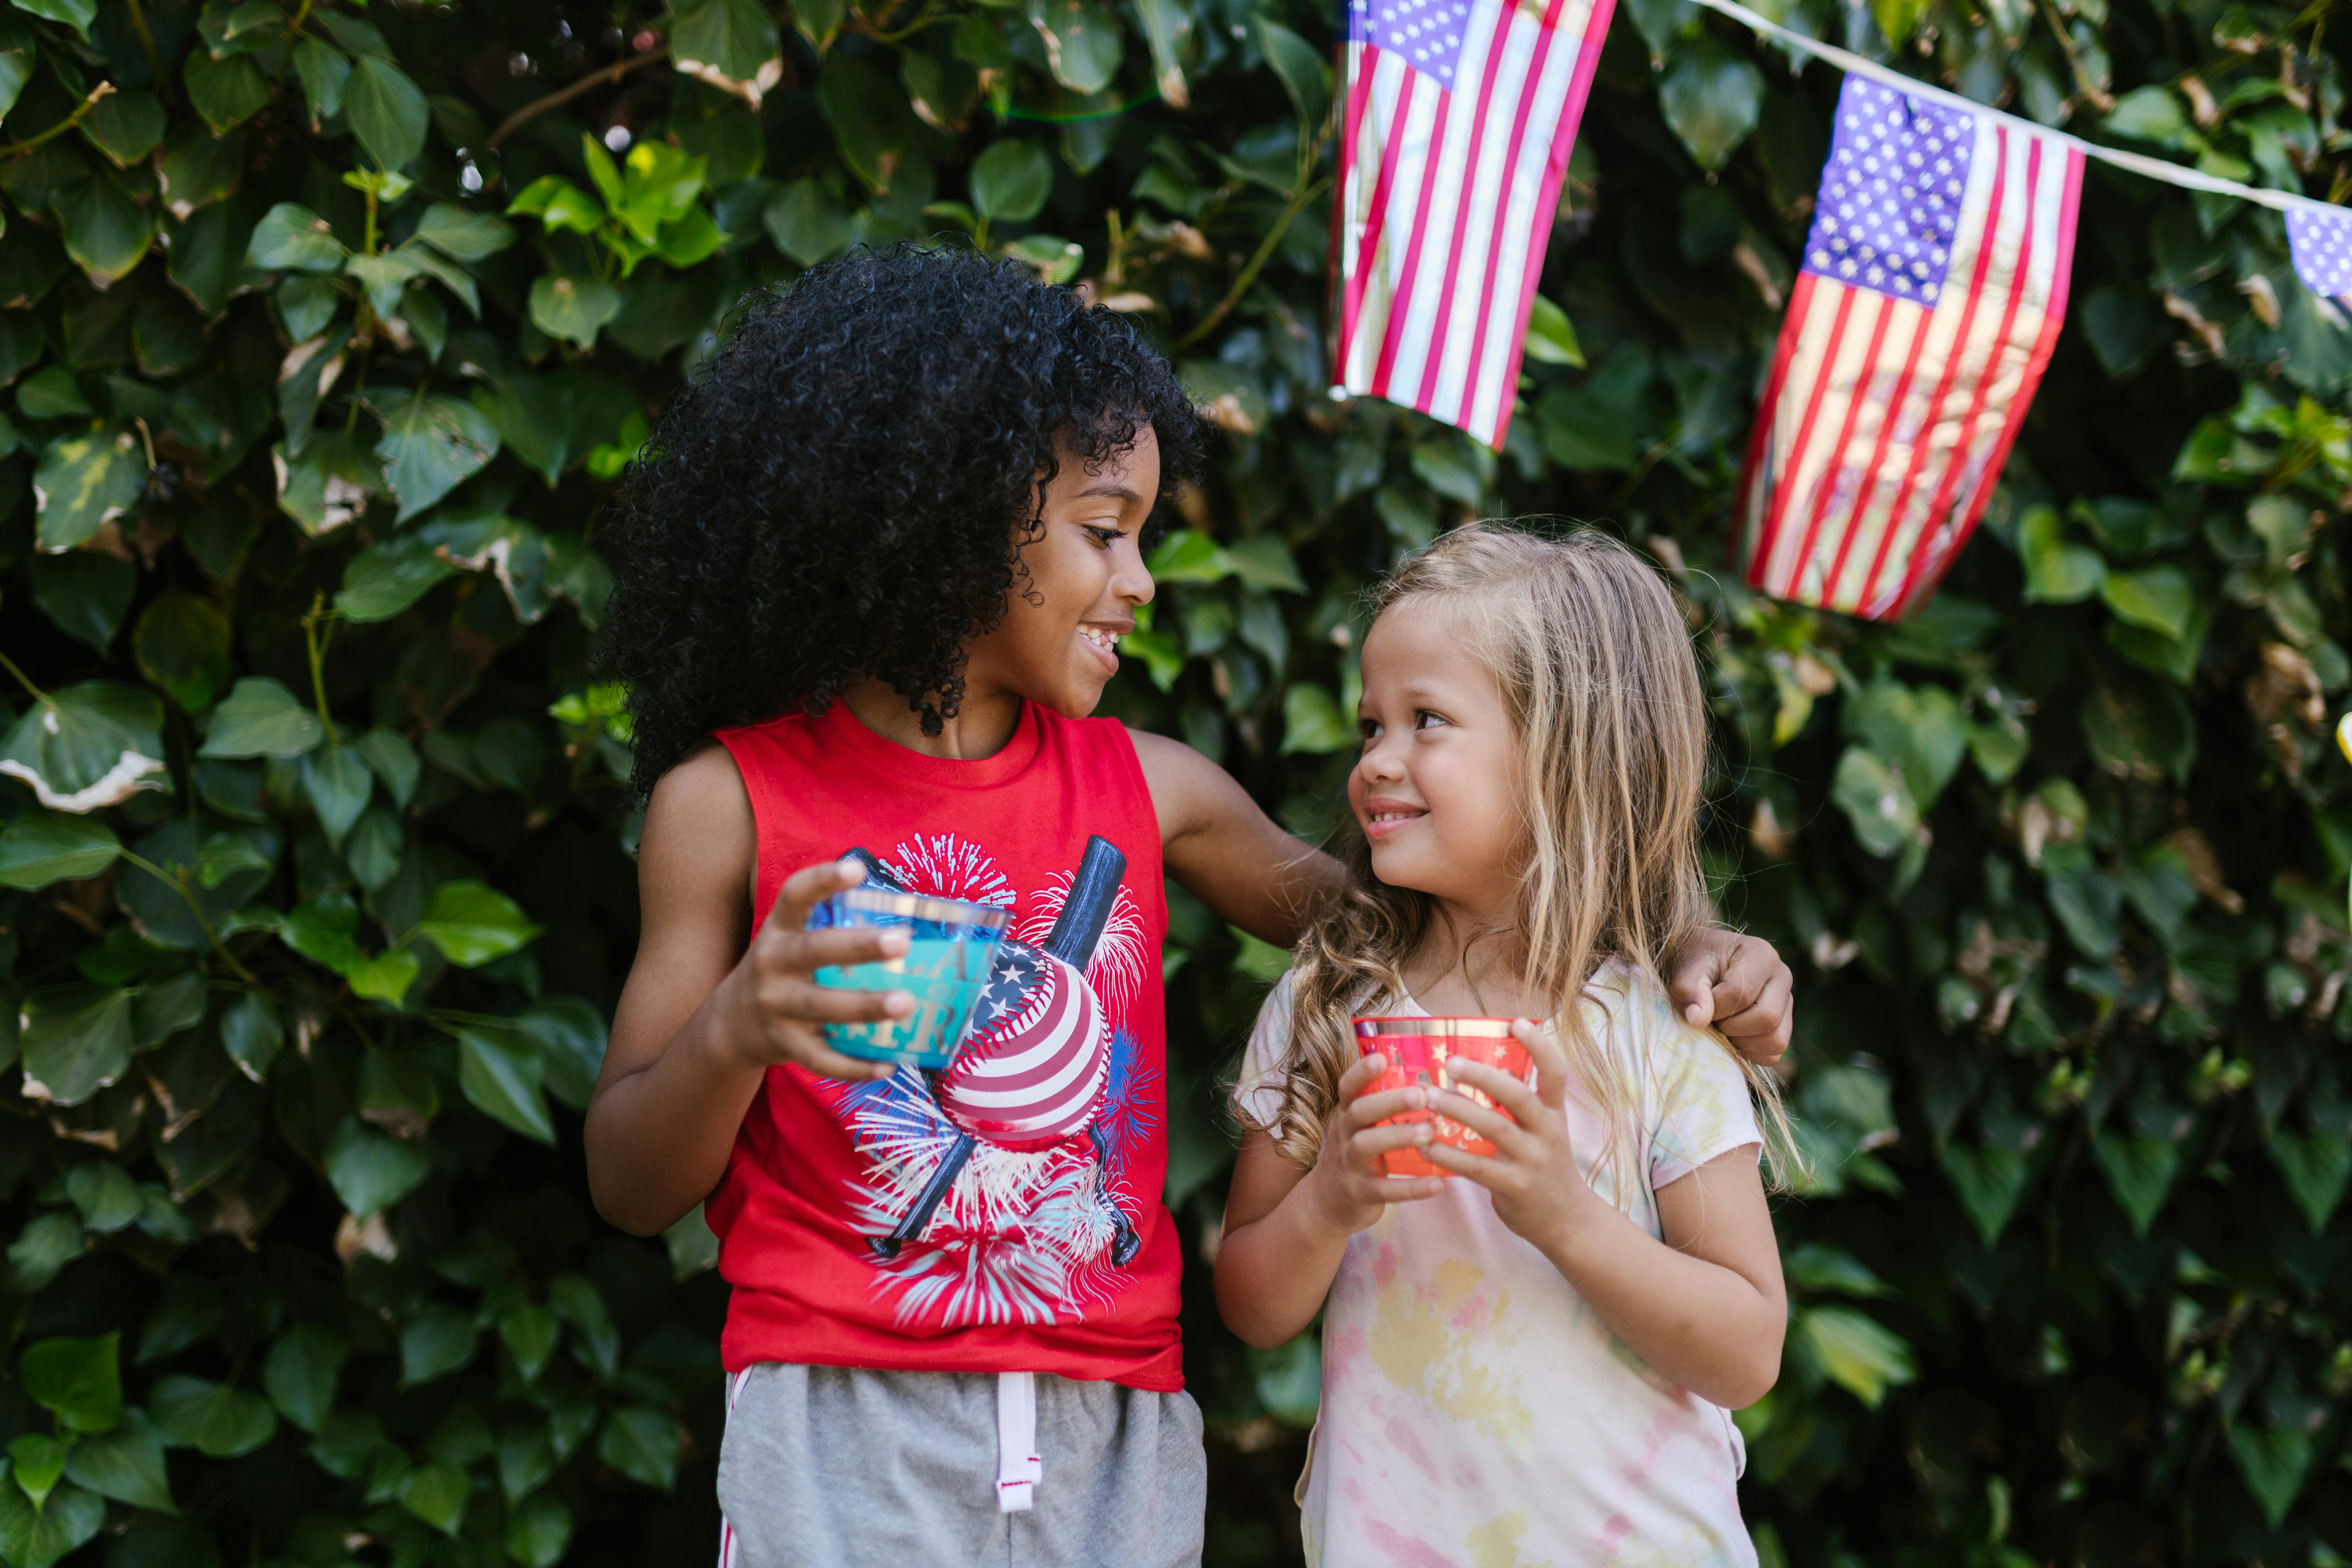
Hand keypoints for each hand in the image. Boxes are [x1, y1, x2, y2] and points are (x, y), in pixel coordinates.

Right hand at [718, 858, 913, 1080]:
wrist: (731, 1024)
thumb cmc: (782, 972)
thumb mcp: (789, 940)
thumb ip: (831, 927)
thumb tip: (908, 922)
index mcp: (778, 930)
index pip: (794, 895)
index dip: (824, 879)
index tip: (858, 867)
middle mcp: (772, 964)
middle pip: (814, 951)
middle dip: (858, 946)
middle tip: (902, 941)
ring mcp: (775, 1007)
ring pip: (821, 1007)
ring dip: (865, 1006)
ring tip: (906, 1003)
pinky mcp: (784, 1045)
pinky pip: (821, 1059)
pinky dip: (855, 1066)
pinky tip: (889, 1064)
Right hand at [1299, 1054, 1446, 1235]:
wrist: (1326, 1203)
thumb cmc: (1354, 1155)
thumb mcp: (1357, 1128)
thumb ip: (1379, 1106)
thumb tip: (1424, 1078)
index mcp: (1346, 1115)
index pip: (1347, 1087)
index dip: (1361, 1072)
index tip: (1382, 1058)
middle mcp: (1343, 1135)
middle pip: (1360, 1112)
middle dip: (1389, 1101)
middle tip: (1421, 1096)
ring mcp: (1349, 1165)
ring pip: (1367, 1146)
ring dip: (1398, 1137)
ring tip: (1430, 1133)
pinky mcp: (1360, 1194)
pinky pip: (1386, 1190)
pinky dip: (1412, 1188)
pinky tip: (1438, 1184)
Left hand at [1421, 1021, 1600, 1251]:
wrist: (1568, 1222)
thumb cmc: (1545, 1167)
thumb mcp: (1545, 1132)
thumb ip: (1521, 1106)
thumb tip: (1480, 1068)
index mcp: (1554, 1114)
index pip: (1555, 1074)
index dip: (1540, 1047)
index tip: (1518, 1022)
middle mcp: (1547, 1133)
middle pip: (1518, 1096)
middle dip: (1484, 1077)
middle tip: (1450, 1062)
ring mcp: (1532, 1161)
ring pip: (1494, 1128)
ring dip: (1458, 1110)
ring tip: (1427, 1097)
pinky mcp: (1514, 1187)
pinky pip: (1476, 1167)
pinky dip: (1448, 1154)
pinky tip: (1423, 1144)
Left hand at [1669, 928, 1792, 1067]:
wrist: (1704, 964)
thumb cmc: (1697, 963)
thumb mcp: (1687, 969)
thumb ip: (1689, 990)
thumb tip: (1698, 1020)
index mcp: (1762, 955)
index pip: (1742, 993)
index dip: (1715, 1007)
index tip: (1699, 1003)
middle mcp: (1782, 977)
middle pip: (1767, 1018)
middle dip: (1731, 1026)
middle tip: (1711, 1017)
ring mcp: (1787, 1003)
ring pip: (1775, 1041)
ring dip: (1741, 1041)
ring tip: (1721, 1024)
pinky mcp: (1784, 1026)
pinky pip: (1773, 1054)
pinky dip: (1749, 1052)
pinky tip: (1731, 1034)